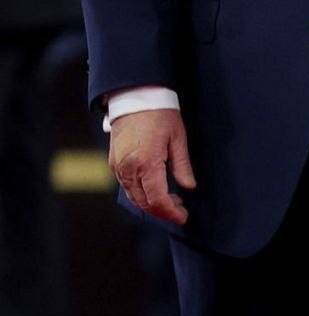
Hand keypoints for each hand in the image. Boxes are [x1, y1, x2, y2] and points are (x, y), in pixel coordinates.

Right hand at [108, 110, 196, 224]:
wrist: (135, 98)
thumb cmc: (160, 114)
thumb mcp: (178, 138)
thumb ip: (182, 166)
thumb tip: (189, 187)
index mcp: (147, 163)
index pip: (157, 200)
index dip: (171, 212)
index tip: (183, 217)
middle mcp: (129, 169)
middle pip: (144, 203)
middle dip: (162, 211)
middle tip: (180, 210)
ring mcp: (118, 167)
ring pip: (133, 197)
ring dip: (151, 203)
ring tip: (171, 200)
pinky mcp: (113, 163)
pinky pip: (126, 186)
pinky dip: (140, 194)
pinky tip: (155, 189)